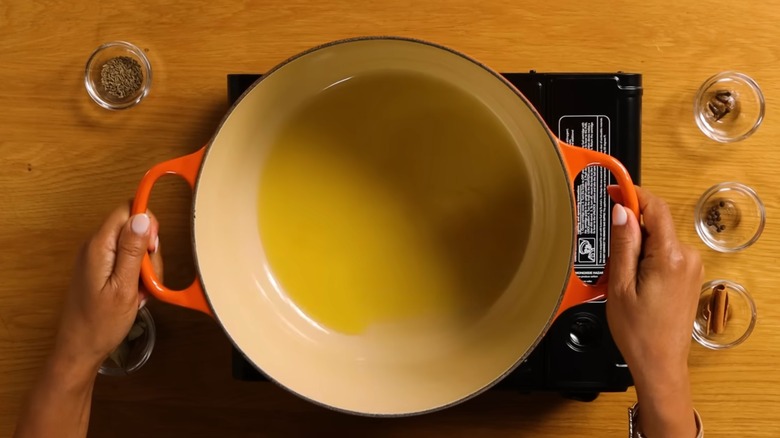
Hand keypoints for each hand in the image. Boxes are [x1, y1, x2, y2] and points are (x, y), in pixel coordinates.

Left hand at [53, 202, 161, 370]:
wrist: (80, 349)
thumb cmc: (101, 324)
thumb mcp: (124, 286)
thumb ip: (133, 250)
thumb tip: (143, 217)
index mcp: (100, 246)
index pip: (127, 210)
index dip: (147, 222)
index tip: (153, 247)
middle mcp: (96, 246)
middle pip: (133, 228)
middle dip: (149, 250)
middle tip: (148, 277)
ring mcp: (98, 258)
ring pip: (133, 245)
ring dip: (145, 266)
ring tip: (140, 291)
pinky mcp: (101, 269)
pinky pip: (126, 260)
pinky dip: (137, 275)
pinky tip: (135, 293)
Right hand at [606, 186, 702, 436]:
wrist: (660, 363)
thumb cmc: (639, 332)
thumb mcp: (619, 285)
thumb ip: (623, 244)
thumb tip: (622, 211)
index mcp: (670, 257)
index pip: (655, 207)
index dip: (632, 192)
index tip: (612, 186)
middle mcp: (687, 257)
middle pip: (656, 221)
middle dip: (629, 224)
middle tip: (605, 243)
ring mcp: (691, 266)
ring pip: (658, 237)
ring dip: (635, 242)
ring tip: (616, 270)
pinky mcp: (688, 275)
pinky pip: (664, 252)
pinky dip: (644, 255)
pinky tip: (629, 276)